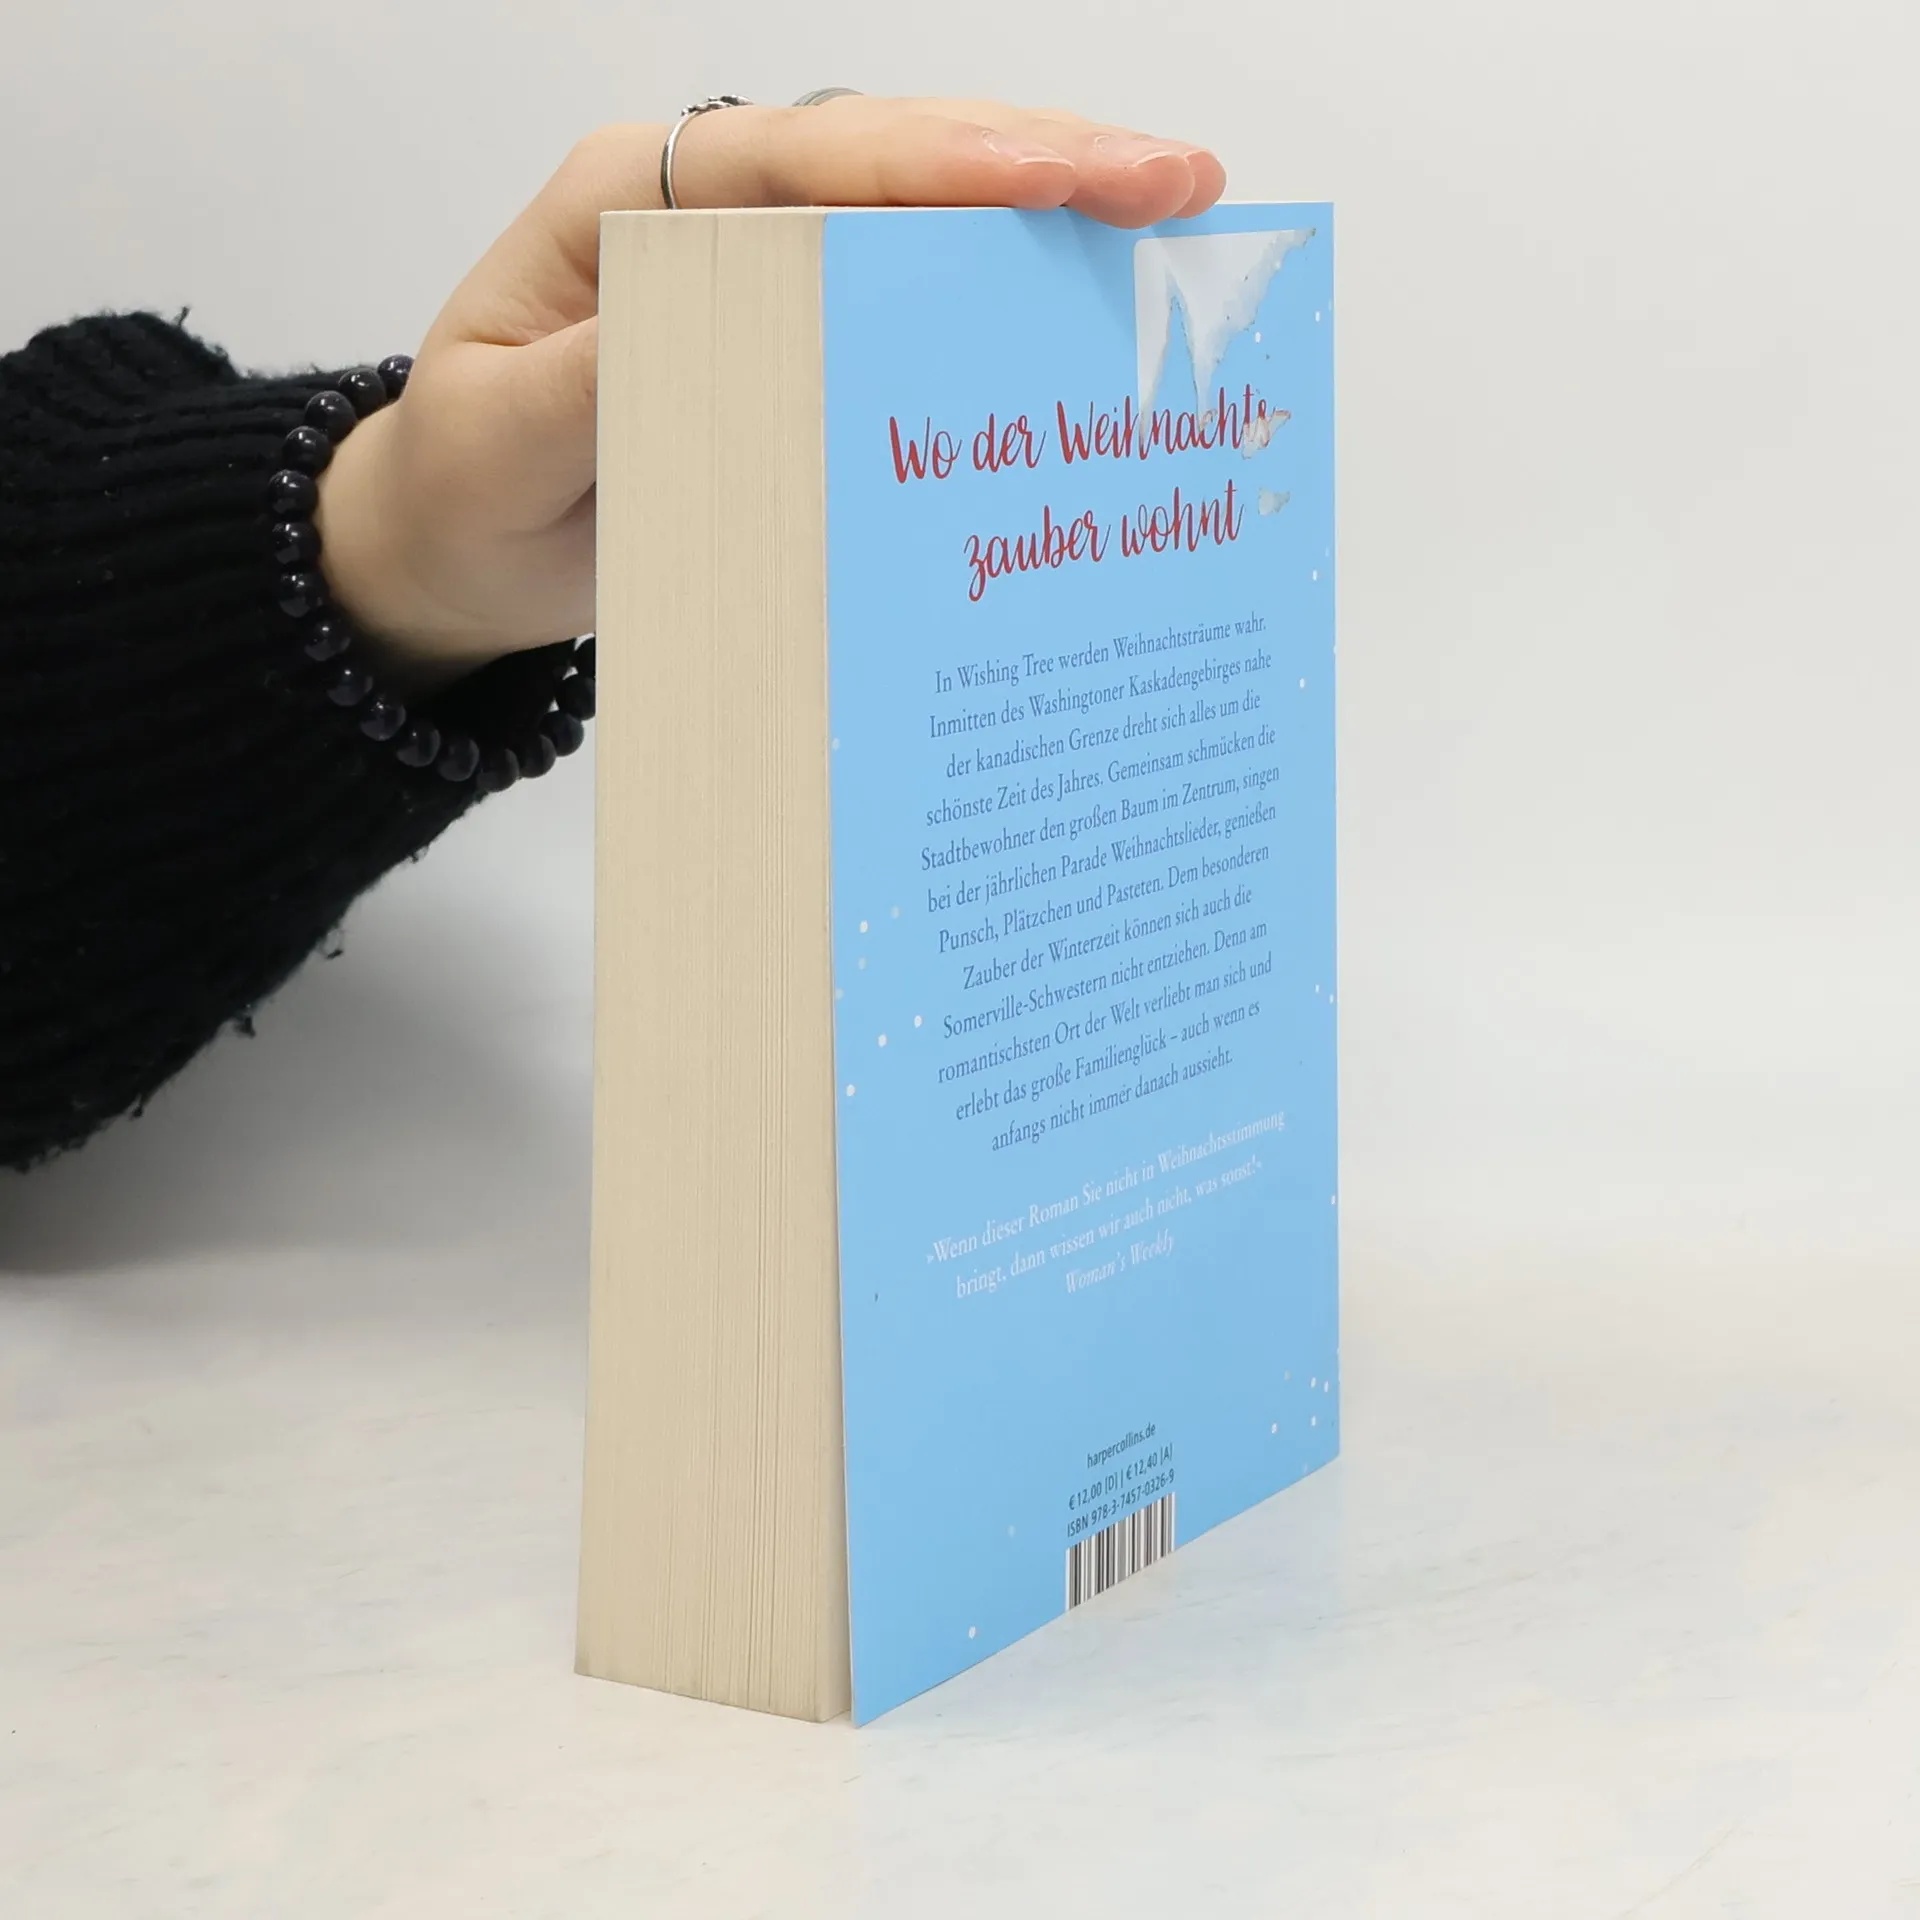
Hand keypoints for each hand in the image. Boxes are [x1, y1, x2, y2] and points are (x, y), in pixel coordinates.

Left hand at [316, 100, 1226, 685]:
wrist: (452, 548)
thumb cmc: (462, 487)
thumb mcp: (497, 443)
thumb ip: (587, 386)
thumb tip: (698, 333)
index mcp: (633, 200)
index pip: (803, 158)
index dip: (940, 163)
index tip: (1060, 177)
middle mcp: (711, 211)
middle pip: (892, 158)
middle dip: (1041, 161)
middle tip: (1178, 182)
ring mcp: (764, 271)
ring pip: (921, 214)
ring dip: (1048, 213)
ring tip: (1174, 215)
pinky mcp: (796, 339)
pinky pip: (910, 298)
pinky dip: (1002, 296)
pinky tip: (1089, 301)